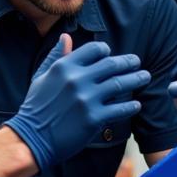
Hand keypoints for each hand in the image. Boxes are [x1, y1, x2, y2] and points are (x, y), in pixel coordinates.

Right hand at [6, 35, 150, 170]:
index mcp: (64, 66)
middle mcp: (76, 79)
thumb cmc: (35, 107)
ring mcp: (86, 99)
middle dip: (128, 62)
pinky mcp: (93, 118)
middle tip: (137, 63)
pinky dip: (130, 106)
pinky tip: (136, 104)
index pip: (94, 50)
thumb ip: (56, 56)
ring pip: (119, 84)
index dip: (106, 52)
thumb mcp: (41, 76)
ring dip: (136, 79)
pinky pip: (119, 108)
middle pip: (111, 64)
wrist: (31, 139)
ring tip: (145, 77)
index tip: (111, 56)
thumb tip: (66, 37)